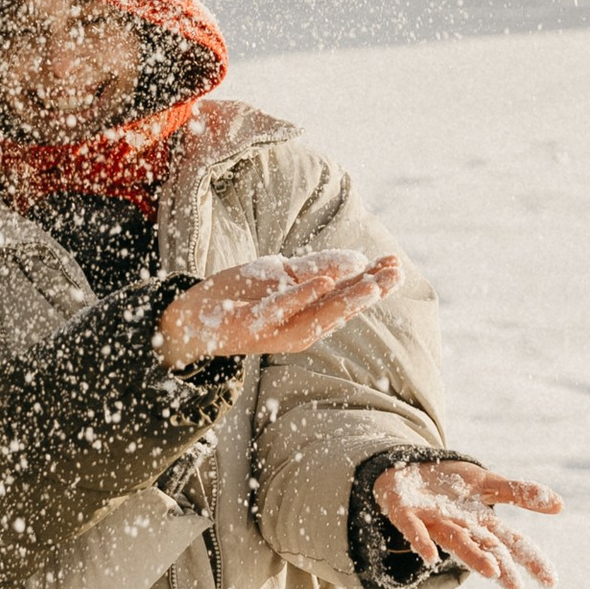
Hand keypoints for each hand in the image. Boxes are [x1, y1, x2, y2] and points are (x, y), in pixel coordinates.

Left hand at [156, 249, 403, 366]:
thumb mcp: (283, 275)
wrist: (191, 316)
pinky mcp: (251, 324)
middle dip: (371, 292)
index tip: (398, 264)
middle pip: (341, 309)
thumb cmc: (240, 295)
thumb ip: (317, 268)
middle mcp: (298, 327)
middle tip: (397, 273)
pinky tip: (323, 283)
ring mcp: (275, 329)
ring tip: (372, 281)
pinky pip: (280, 309)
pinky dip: (302, 297)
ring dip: (346, 298)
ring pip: (318, 314)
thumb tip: (357, 259)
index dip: (374, 282)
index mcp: (308, 315)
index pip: (347, 297)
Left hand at [377, 456, 562, 588]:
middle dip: (500, 567)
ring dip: (472, 556)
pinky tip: (430, 556)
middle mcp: (460, 528)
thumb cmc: (450, 484)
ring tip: (491, 572)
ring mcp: (433, 523)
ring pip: (455, 541)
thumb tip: (560, 505)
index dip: (530, 560)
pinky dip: (422, 542)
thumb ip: (520, 493)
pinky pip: (414, 529)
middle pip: (484, 548)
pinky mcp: (405, 514)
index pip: (511, 542)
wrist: (404, 470)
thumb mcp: (488, 483)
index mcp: (481, 523)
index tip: (551, 582)